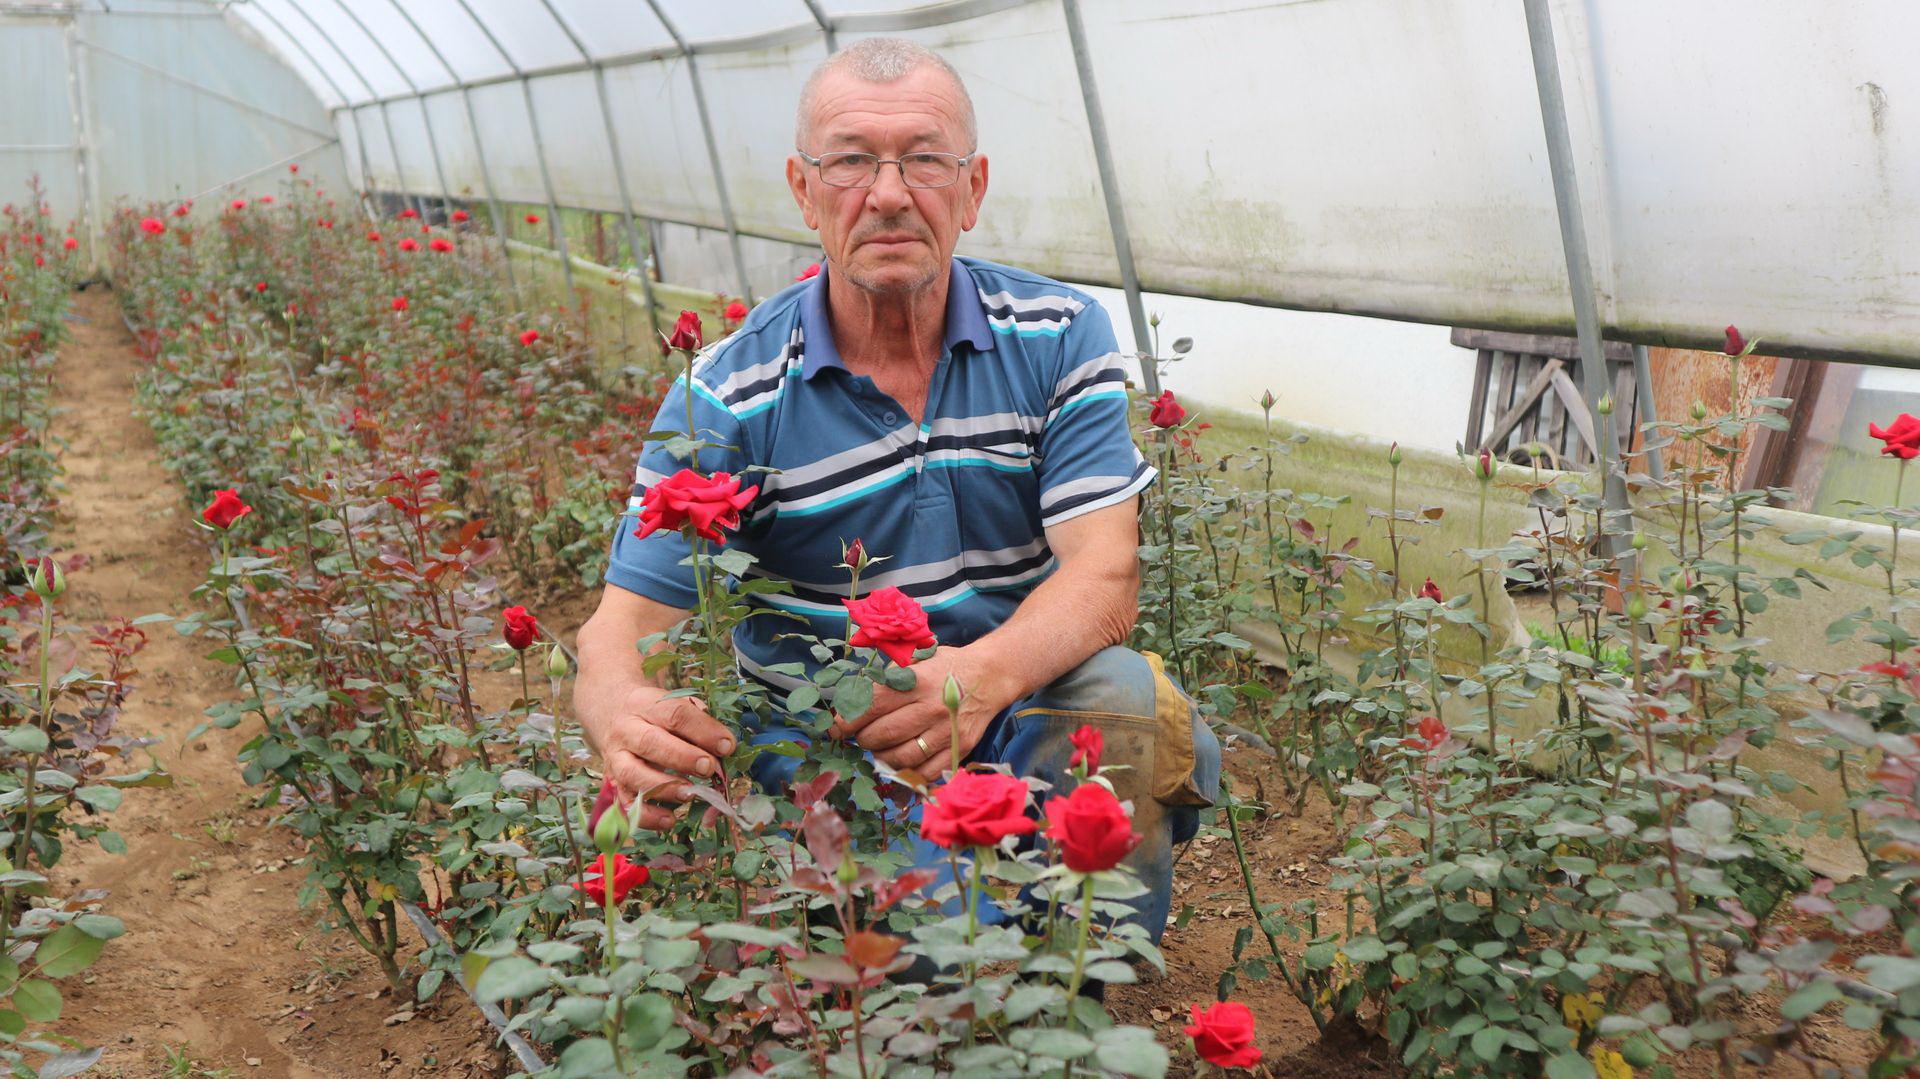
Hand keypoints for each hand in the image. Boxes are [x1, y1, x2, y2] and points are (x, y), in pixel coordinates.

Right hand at [583, 683, 735, 829]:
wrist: (609, 713)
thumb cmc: (653, 713)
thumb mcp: (672, 704)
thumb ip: (698, 721)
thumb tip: (724, 747)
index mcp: (644, 704)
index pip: (674, 714)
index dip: (703, 731)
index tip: (727, 746)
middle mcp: (625, 731)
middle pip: (650, 742)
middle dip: (683, 757)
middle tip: (708, 768)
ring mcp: (615, 759)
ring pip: (632, 775)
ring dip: (664, 787)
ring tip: (691, 794)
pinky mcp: (612, 784)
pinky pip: (625, 804)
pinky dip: (647, 816)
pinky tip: (670, 820)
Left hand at [829, 646, 1015, 774]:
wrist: (991, 677)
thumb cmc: (947, 666)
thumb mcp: (917, 659)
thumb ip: (888, 677)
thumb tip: (853, 698)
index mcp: (916, 682)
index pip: (872, 705)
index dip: (848, 720)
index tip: (836, 728)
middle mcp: (930, 708)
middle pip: (883, 735)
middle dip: (863, 739)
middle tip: (861, 737)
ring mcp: (946, 732)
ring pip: (901, 758)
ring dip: (881, 758)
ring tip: (879, 749)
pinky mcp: (959, 749)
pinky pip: (926, 772)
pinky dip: (907, 772)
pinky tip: (899, 763)